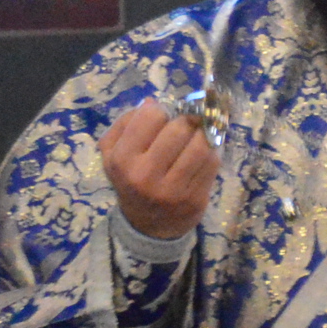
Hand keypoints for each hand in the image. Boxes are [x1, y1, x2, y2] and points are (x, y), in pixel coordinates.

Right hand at [102, 103, 219, 242]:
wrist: (147, 225)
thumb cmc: (131, 180)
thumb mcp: (113, 154)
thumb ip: (125, 124)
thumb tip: (152, 101)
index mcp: (122, 159)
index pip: (151, 116)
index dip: (162, 111)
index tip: (164, 117)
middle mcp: (146, 175)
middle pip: (179, 128)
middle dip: (186, 120)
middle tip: (186, 123)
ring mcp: (173, 189)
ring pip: (200, 144)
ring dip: (203, 134)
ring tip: (197, 134)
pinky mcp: (195, 198)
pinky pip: (212, 162)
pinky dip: (212, 151)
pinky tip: (204, 152)